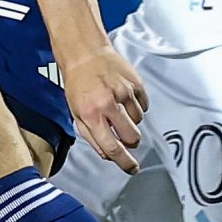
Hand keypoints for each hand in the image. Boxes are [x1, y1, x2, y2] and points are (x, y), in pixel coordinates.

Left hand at [60, 38, 147, 172]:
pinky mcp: (136, 83)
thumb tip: (108, 154)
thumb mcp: (76, 113)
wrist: (85, 53)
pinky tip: (125, 98)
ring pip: (139, 121)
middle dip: (131, 142)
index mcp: (91, 114)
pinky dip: (137, 107)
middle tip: (125, 136)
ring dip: (131, 121)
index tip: (131, 168)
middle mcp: (108, 103)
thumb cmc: (78, 83)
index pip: (112, 147)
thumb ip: (92, 137)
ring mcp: (124, 92)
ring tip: (118, 107)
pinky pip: (144, 106)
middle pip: (132, 137)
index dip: (124, 162)